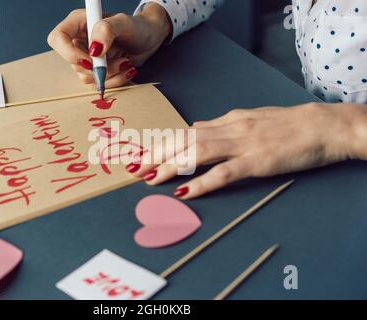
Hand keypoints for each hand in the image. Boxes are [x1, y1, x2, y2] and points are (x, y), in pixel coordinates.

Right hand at [47, 3, 171, 87]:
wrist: (150, 39)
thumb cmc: (137, 27)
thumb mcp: (124, 23)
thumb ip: (107, 30)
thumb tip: (94, 49)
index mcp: (79, 23)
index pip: (57, 39)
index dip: (69, 53)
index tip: (91, 60)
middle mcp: (79, 41)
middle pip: (74, 64)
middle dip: (100, 68)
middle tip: (121, 60)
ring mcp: (87, 58)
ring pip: (87, 77)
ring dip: (110, 75)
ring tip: (126, 62)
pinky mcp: (97, 71)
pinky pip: (98, 84)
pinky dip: (115, 81)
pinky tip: (127, 70)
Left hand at [128, 103, 366, 198]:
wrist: (323, 126)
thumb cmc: (288, 125)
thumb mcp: (250, 118)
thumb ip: (221, 125)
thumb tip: (195, 126)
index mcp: (228, 120)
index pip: (187, 130)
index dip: (162, 143)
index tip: (143, 153)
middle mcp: (230, 129)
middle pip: (185, 139)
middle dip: (157, 153)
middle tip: (134, 167)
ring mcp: (243, 144)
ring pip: (198, 152)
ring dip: (171, 165)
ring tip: (150, 178)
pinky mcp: (258, 161)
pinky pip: (224, 172)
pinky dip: (202, 182)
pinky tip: (185, 190)